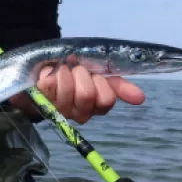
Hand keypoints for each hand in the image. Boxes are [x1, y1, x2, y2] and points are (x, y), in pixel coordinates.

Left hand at [8, 65, 145, 123]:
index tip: (93, 74)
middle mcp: (78, 113)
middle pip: (87, 94)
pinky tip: (48, 73)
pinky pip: (50, 84)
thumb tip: (141, 98)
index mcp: (95, 107)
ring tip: (60, 70)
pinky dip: (50, 72)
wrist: (42, 68)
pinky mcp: (40, 102)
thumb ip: (118, 84)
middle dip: (81, 74)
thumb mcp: (97, 74)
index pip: (106, 100)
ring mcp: (59, 110)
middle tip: (75, 69)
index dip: (100, 83)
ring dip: (64, 72)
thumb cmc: (72, 71)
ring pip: (68, 89)